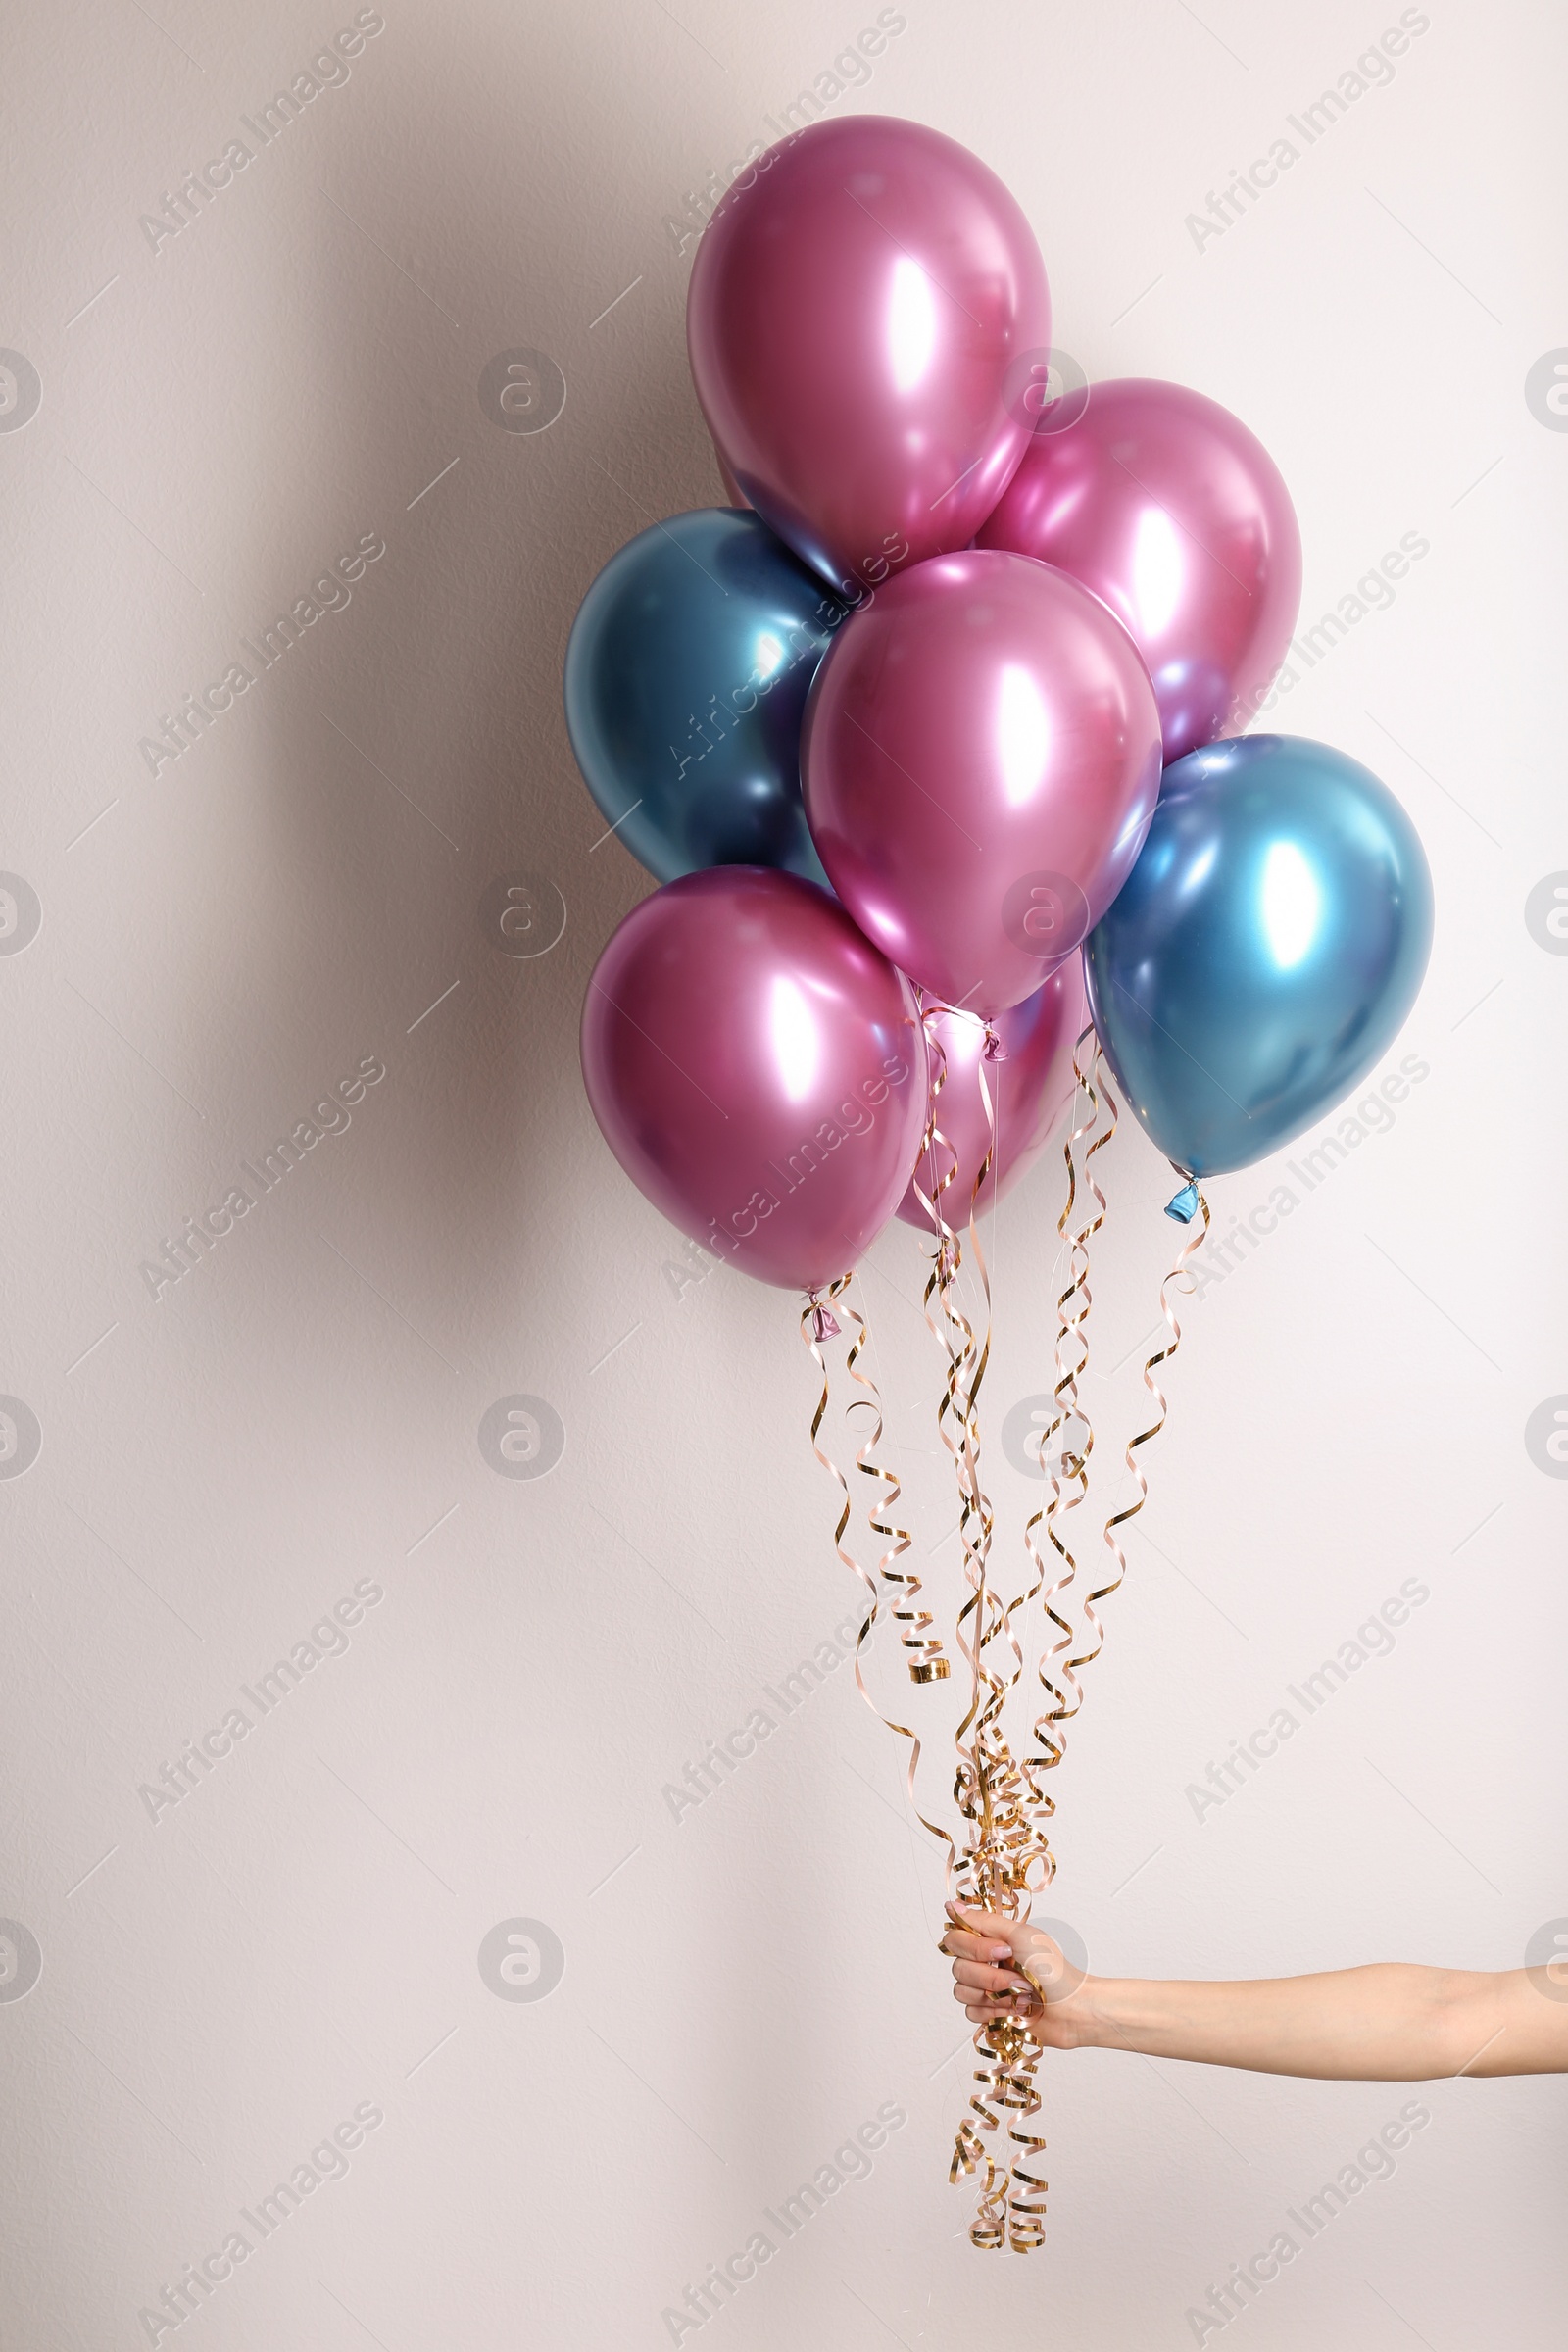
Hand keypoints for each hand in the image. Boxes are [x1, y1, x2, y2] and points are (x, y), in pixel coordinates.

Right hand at [940, 1901, 1093, 2049]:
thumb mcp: (1020, 1936)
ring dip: (994, 1995)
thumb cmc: (1054, 1970)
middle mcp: (984, 1963)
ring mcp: (986, 1989)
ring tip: (1020, 1994)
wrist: (1073, 2010)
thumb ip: (983, 1921)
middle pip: (957, 1968)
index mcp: (990, 1941)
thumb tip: (951, 1905)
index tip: (1003, 1951)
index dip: (973, 1948)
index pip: (955, 1938)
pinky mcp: (989, 2014)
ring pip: (961, 1992)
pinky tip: (1014, 2009)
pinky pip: (971, 2013)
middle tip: (1018, 1977)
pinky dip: (993, 2012)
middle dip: (989, 1976)